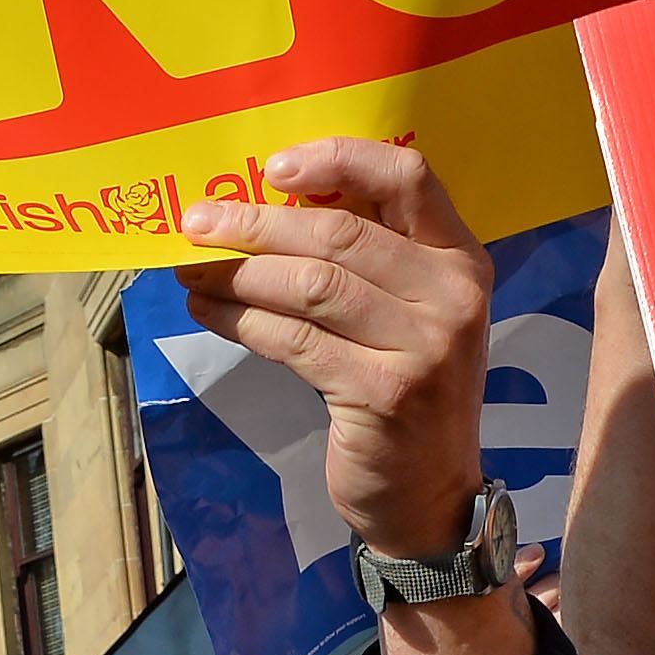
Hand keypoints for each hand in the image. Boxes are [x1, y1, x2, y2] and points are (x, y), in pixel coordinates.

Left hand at [176, 140, 530, 654]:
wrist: (429, 495)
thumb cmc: (404, 391)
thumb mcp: (408, 314)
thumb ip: (367, 256)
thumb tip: (267, 199)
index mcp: (461, 259)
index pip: (408, 174)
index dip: (337, 158)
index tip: (273, 167)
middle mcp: (453, 296)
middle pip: (339, 231)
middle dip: (255, 223)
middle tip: (197, 222)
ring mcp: (424, 347)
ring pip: (310, 285)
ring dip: (238, 275)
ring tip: (192, 272)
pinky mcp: (383, 393)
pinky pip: (294, 340)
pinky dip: (242, 321)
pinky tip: (210, 313)